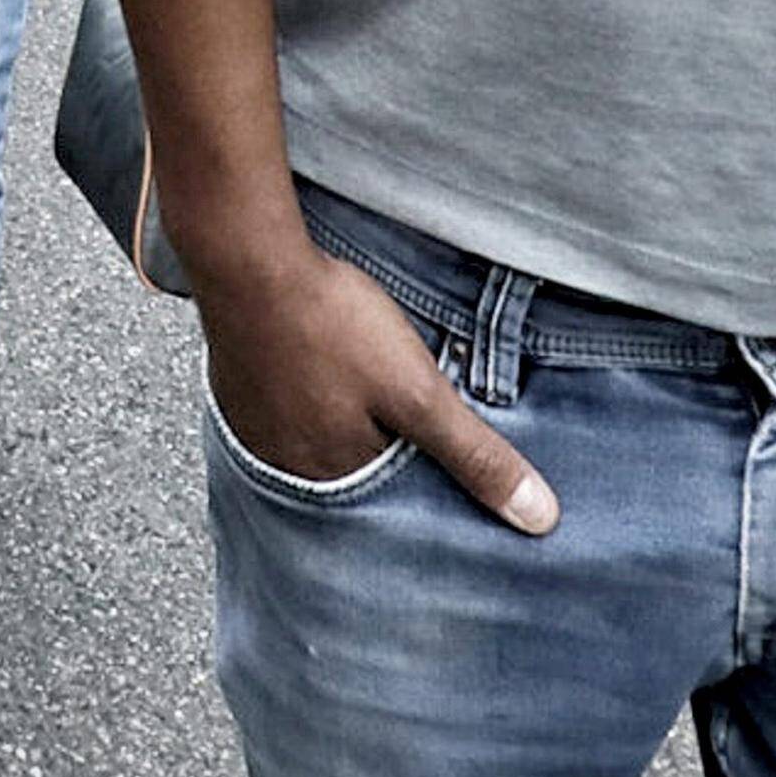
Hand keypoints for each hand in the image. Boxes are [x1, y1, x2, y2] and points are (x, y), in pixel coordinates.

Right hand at [197, 238, 556, 532]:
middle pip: (353, 485)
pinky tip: (324, 383)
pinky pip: (283, 421)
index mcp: (335, 480)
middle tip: (408, 433)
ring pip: (317, 451)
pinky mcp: (239, 394)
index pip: (396, 513)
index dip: (429, 492)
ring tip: (369, 409)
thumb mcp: (419, 391)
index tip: (450, 474)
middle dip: (387, 466)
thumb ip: (475, 454)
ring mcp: (256, 432)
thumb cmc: (330, 322)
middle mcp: (288, 469)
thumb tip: (537, 518)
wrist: (247, 258)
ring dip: (347, 437)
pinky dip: (311, 410)